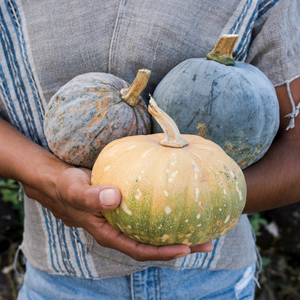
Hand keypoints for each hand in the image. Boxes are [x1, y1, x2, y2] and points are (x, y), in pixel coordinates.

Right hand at [0, 118, 212, 261]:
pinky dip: (166, 212)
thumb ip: (92, 196)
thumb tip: (116, 197)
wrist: (63, 181)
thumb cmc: (68, 187)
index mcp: (110, 234)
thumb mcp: (76, 190)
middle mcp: (121, 230)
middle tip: (206, 241)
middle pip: (153, 244)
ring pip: (154, 230)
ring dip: (177, 229)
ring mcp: (126, 220)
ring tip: (203, 225)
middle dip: (179, 245)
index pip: (139, 249)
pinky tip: (181, 203)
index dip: (162, 252)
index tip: (186, 247)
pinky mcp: (130, 207)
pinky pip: (151, 213)